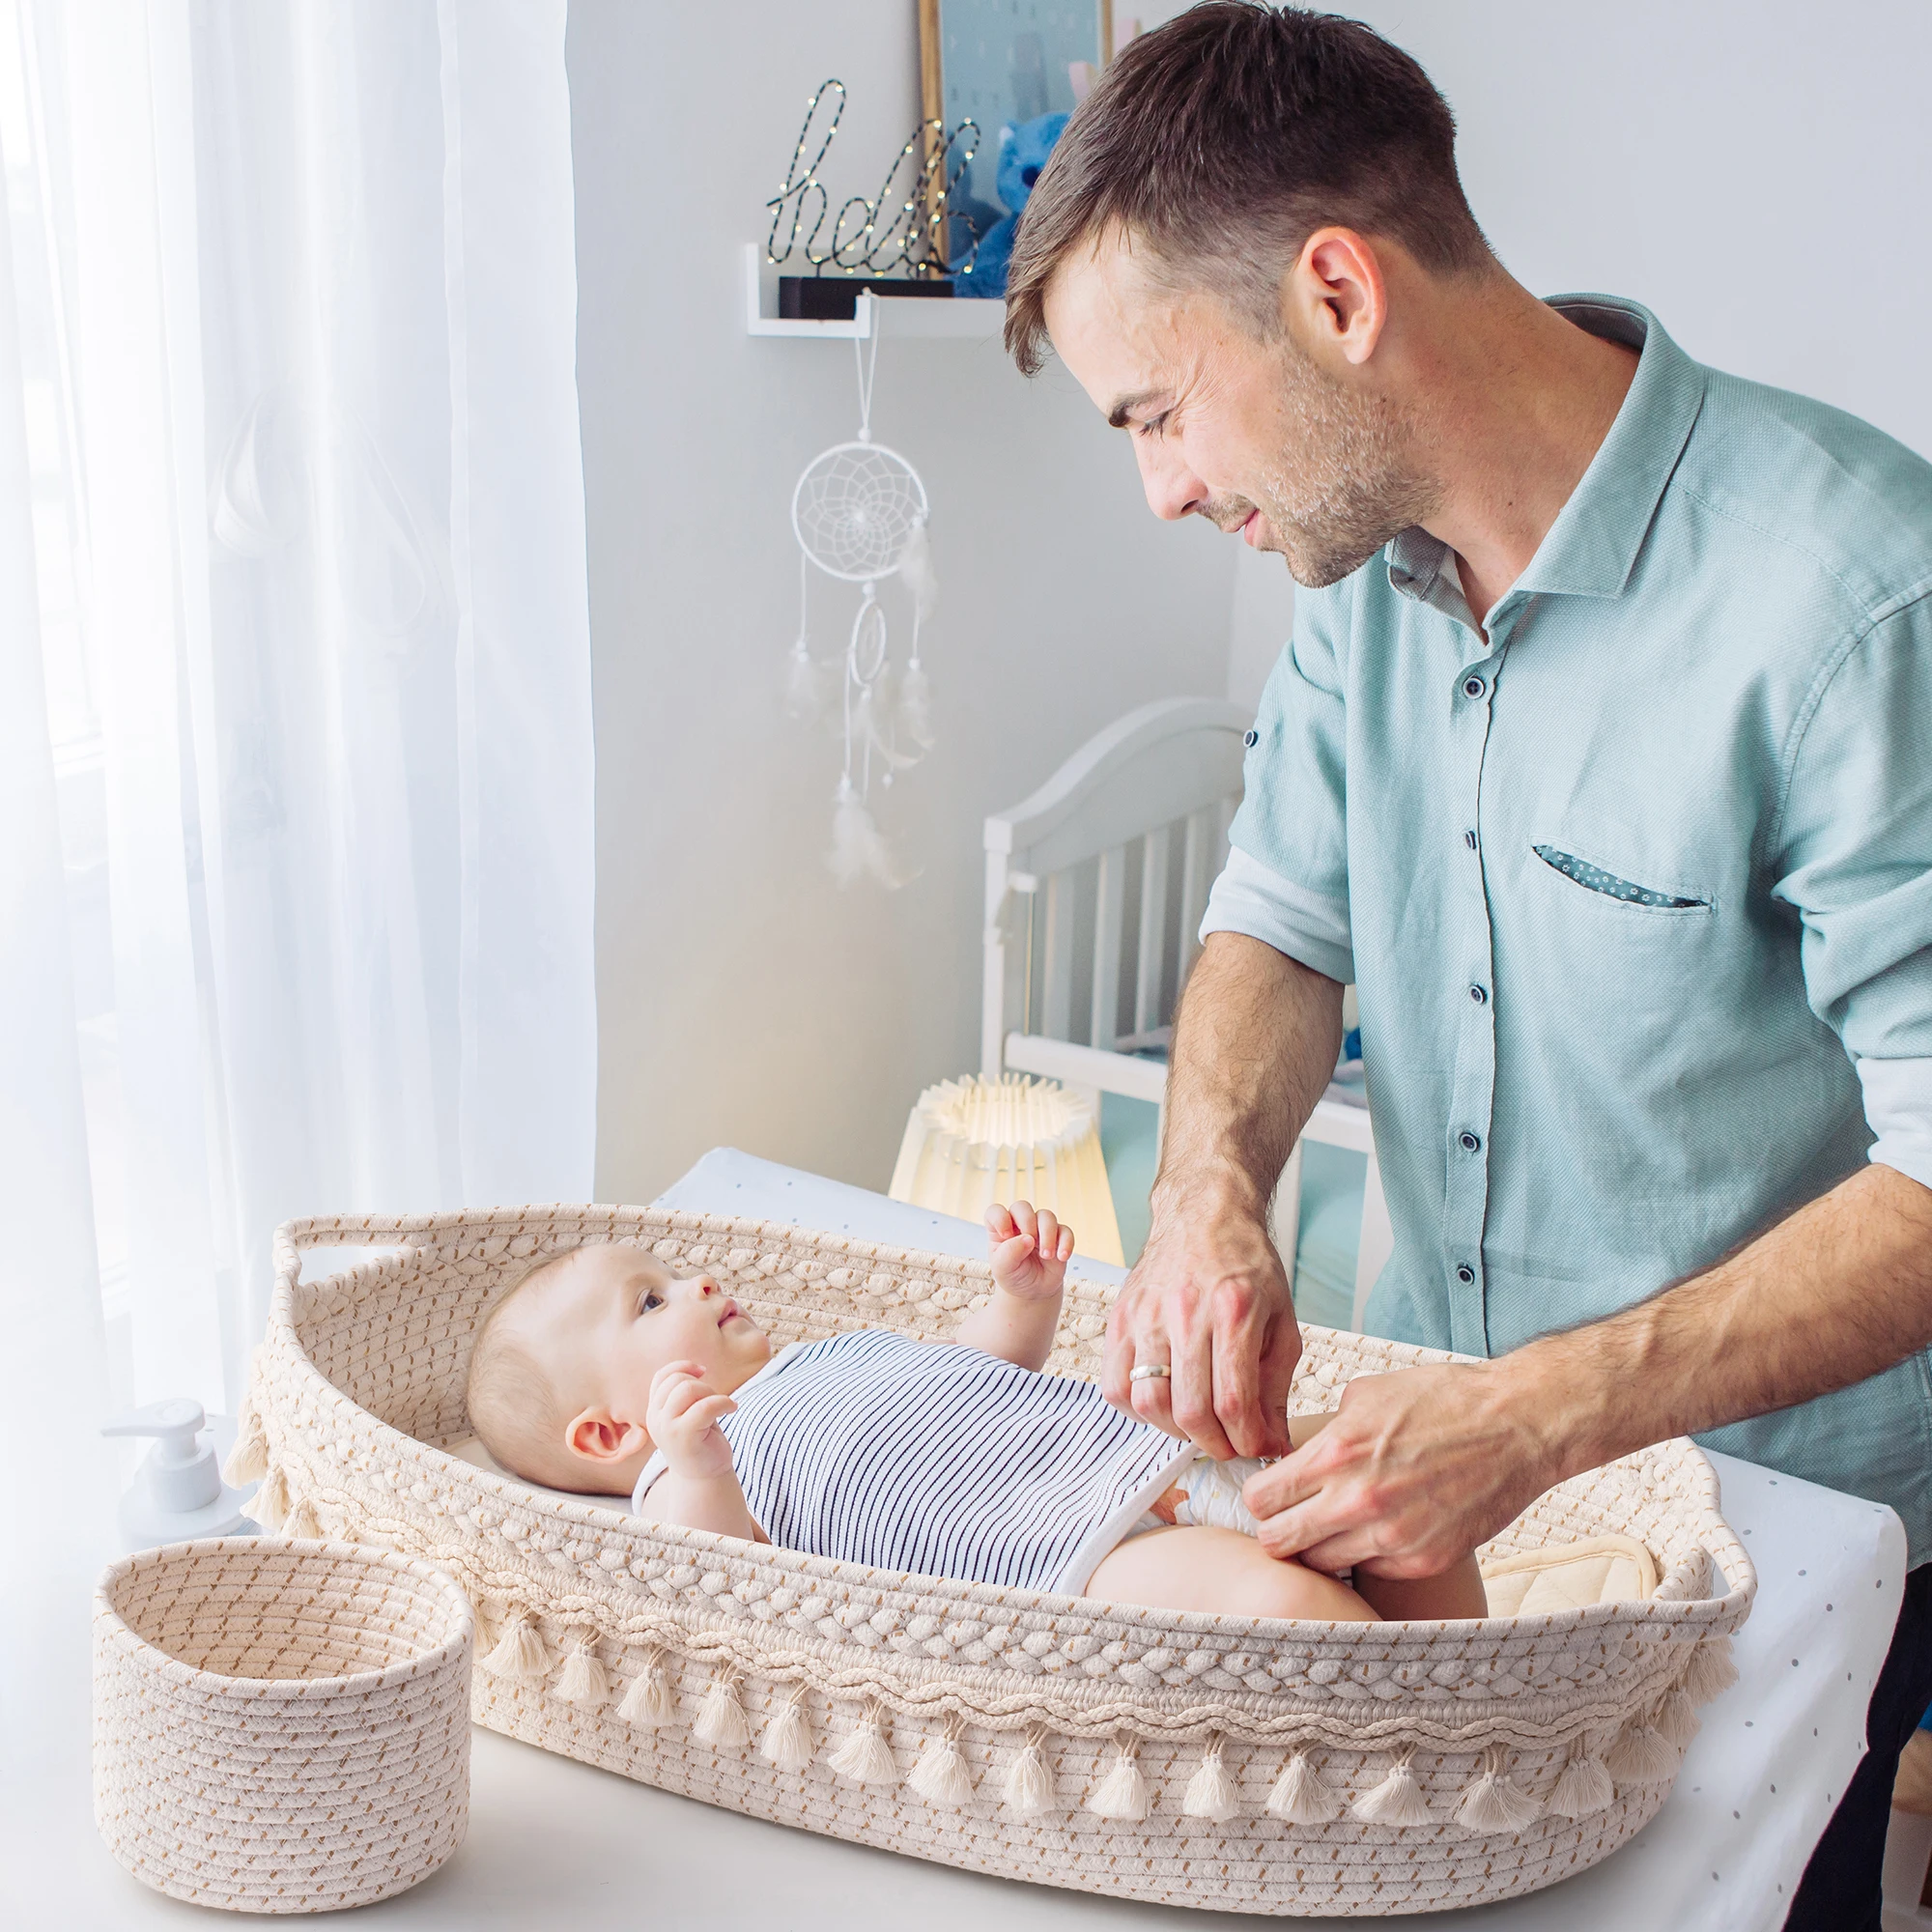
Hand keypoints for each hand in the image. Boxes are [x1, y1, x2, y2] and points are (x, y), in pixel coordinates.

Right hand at [645, 1360, 737, 1479]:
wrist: (703, 1479)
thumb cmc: (700, 1443)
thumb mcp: (686, 1415)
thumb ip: (682, 1395)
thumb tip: (696, 1368)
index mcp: (655, 1411)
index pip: (661, 1377)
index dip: (682, 1367)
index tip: (702, 1372)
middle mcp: (655, 1418)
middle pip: (678, 1381)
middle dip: (703, 1384)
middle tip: (715, 1401)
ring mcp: (667, 1428)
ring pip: (689, 1389)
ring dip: (712, 1393)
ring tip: (721, 1406)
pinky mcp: (684, 1436)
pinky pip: (705, 1406)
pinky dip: (723, 1402)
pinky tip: (732, 1409)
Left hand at [986, 1200, 1072, 1301]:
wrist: (1034, 1291)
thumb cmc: (1014, 1276)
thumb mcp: (1003, 1269)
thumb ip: (1010, 1253)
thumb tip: (1028, 1238)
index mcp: (1000, 1229)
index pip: (996, 1211)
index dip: (1000, 1218)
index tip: (1006, 1235)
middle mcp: (1019, 1224)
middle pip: (1022, 1207)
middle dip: (1027, 1223)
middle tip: (1029, 1244)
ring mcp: (1040, 1229)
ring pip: (1046, 1216)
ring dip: (1047, 1234)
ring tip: (1046, 1256)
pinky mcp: (1058, 1237)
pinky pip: (1065, 1231)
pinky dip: (1066, 1242)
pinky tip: (1061, 1257)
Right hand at [1103, 1190, 1298, 1458]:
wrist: (1204, 1213)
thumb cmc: (1246, 1265)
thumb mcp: (1281, 1320)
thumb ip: (1276, 1385)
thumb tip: (1271, 1441)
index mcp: (1234, 1310)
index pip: (1234, 1400)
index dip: (1246, 1440)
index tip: (1256, 1447)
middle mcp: (1185, 1312)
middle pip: (1189, 1409)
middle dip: (1213, 1444)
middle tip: (1227, 1445)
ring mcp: (1146, 1315)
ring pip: (1147, 1402)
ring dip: (1174, 1431)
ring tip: (1195, 1426)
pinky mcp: (1120, 1317)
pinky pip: (1115, 1385)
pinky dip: (1136, 1410)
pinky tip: (1161, 1403)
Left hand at [1240, 1364, 1555, 1578]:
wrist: (1516, 1425)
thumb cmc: (1441, 1400)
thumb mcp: (1367, 1394)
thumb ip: (1325, 1429)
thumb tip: (1293, 1451)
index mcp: (1336, 1454)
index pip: (1260, 1499)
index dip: (1259, 1496)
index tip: (1269, 1492)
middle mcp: (1357, 1501)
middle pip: (1277, 1542)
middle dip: (1276, 1528)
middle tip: (1291, 1516)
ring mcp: (1391, 1537)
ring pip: (1319, 1563)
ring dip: (1319, 1546)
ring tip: (1335, 1524)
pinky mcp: (1422, 1560)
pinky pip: (1369, 1569)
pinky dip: (1364, 1554)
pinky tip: (1377, 1530)